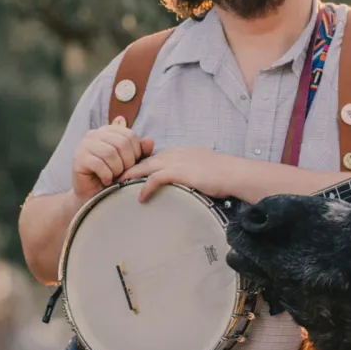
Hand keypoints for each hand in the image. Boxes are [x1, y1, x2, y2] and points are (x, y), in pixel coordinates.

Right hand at [72, 124, 154, 202]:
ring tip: (114, 176)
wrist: (94, 195)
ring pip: (110, 153)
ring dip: (116, 169)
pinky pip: (99, 164)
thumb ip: (141, 151)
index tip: (132, 165)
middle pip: (121, 143)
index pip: (130, 135)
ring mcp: (84, 145)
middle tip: (123, 173)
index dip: (136, 152)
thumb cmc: (113, 176)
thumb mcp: (130, 162)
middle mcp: (95, 134)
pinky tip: (105, 180)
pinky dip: (106, 176)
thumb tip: (150, 141)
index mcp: (108, 130)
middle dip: (127, 162)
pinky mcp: (78, 158)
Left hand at [119, 146, 244, 201]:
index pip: (155, 157)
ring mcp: (176, 161)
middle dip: (129, 169)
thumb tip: (188, 185)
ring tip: (119, 188)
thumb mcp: (204, 170)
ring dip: (130, 177)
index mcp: (181, 152)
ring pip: (145, 167)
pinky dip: (145, 187)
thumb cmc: (224, 175)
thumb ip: (192, 174)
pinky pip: (154, 179)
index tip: (130, 175)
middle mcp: (176, 153)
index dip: (141, 166)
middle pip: (145, 160)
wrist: (234, 173)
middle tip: (116, 180)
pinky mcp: (178, 172)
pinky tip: (140, 197)